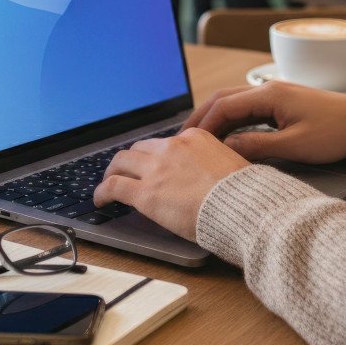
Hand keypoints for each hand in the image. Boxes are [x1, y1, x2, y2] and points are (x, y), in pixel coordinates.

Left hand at [94, 129, 249, 240]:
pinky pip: (114, 186)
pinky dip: (102, 192)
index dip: (154, 156)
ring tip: (108, 184)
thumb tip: (208, 175)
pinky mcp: (146, 193)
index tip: (152, 166)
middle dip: (130, 161)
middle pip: (139, 149)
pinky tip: (100, 200)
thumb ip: (213, 163)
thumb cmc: (244, 193)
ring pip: (121, 162)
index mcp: (194, 137)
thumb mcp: (231, 164)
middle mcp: (172, 147)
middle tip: (125, 172)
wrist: (243, 207)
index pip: (165, 143)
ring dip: (112, 172)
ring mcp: (157, 169)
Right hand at [184, 82, 345, 163]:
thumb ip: (257, 146)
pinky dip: (230, 120)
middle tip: (182, 139)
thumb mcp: (294, 146)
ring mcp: (274, 94)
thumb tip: (226, 150)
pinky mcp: (281, 103)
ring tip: (198, 140)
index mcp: (268, 95)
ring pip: (233, 102)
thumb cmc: (335, 133)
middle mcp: (267, 89)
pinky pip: (247, 109)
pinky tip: (225, 136)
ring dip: (214, 118)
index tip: (188, 144)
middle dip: (201, 118)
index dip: (203, 125)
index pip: (223, 106)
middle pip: (222, 99)